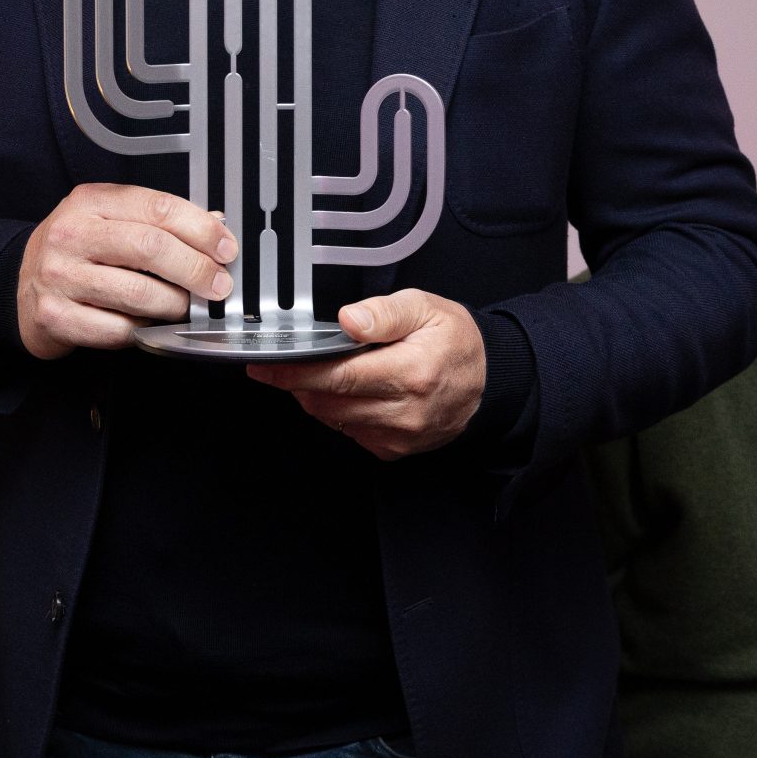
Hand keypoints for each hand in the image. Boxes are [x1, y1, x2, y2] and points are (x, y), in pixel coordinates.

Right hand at [17, 184, 236, 359]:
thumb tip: (216, 227)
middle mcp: (72, 234)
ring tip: (187, 307)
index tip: (225, 248)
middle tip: (217, 285)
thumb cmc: (76, 252)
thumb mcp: (107, 220)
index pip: (157, 207)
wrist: (19, 288)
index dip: (201, 229)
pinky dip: (143, 330)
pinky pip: (117, 329)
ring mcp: (60, 276)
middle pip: (150, 247)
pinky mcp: (56, 316)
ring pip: (138, 293)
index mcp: (91, 201)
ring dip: (175, 304)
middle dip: (195, 269)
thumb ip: (155, 221)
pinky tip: (149, 324)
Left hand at [250, 289, 485, 458]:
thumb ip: (384, 313)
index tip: (265, 368)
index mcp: (411, 372)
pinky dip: (339, 413)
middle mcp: (405, 411)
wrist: (491, 381)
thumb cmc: (456, 340)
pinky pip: (351, 433)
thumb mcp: (425, 308)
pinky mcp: (396, 449)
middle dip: (299, 384)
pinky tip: (350, 392)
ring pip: (335, 420)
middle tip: (282, 365)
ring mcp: (400, 436)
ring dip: (317, 398)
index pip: (338, 377)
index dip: (295, 373)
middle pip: (329, 402)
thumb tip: (347, 320)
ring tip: (320, 373)